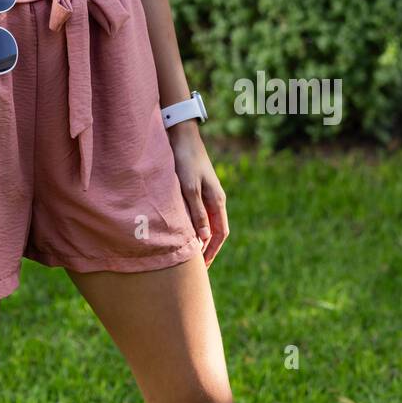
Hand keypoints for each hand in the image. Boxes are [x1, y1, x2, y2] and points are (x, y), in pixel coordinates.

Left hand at [167, 123, 228, 266]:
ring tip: (188, 253)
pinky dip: (193, 225)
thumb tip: (205, 239)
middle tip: (196, 267)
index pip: (220, 233)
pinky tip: (182, 231)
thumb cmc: (185, 161)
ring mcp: (206, 194)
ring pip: (206, 222)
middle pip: (215, 230)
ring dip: (199, 238)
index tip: (202, 267)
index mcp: (217, 200)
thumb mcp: (190, 188)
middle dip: (207, 248)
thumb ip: (197, 213)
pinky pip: (197, 213)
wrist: (181, 135)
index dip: (212, 251)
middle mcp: (214, 199)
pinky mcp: (196, 188)